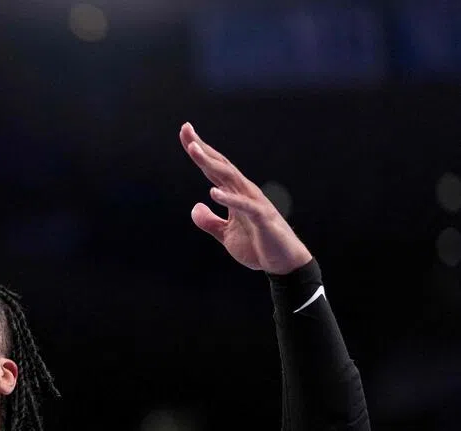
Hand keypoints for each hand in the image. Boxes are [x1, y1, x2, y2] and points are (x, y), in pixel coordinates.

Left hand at [181, 123, 312, 274]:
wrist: (282, 264)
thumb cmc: (257, 246)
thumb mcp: (225, 235)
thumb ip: (210, 221)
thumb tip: (195, 207)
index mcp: (235, 195)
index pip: (214, 169)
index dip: (199, 152)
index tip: (184, 134)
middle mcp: (244, 193)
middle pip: (220, 166)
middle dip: (203, 148)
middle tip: (186, 129)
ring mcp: (254, 203)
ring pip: (230, 178)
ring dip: (212, 164)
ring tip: (194, 150)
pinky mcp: (262, 218)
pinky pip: (244, 206)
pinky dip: (229, 198)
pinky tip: (213, 192)